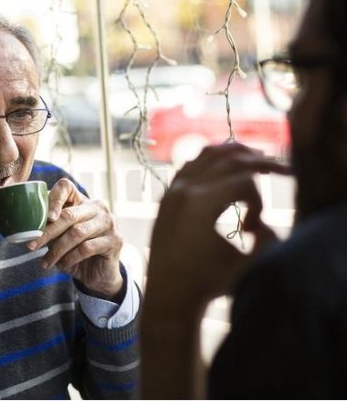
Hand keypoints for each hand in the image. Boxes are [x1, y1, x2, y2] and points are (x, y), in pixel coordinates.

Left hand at [26, 178, 123, 299]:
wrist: (99, 274)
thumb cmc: (75, 251)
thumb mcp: (59, 237)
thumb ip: (48, 227)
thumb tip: (22, 225)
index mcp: (82, 200)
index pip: (66, 186)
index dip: (53, 199)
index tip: (45, 218)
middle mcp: (98, 207)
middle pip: (68, 215)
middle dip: (47, 232)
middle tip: (30, 246)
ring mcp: (109, 222)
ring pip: (77, 233)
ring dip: (57, 250)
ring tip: (45, 262)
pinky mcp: (115, 240)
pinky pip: (87, 248)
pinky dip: (70, 258)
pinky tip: (62, 266)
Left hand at [146, 143, 291, 310]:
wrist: (168, 295)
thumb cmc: (208, 283)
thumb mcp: (245, 265)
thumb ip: (267, 240)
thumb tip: (264, 224)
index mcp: (200, 204)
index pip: (244, 180)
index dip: (259, 200)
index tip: (254, 227)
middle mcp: (183, 190)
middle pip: (229, 159)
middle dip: (259, 162)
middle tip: (281, 169)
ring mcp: (172, 190)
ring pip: (209, 154)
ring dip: (236, 154)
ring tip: (258, 160)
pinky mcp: (167, 196)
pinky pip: (192, 164)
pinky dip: (213, 159)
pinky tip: (229, 166)